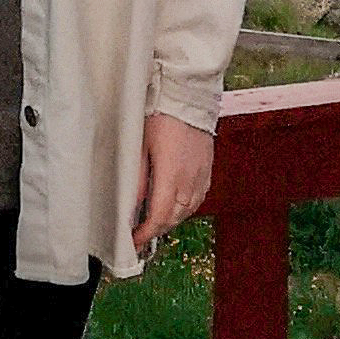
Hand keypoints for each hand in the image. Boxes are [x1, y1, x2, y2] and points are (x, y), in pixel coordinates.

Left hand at [133, 112, 213, 253]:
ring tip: (155, 223)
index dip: (146, 233)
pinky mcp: (208, 169)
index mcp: (172, 176)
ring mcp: (202, 176)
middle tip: (140, 234)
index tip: (134, 241)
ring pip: (188, 211)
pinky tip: (176, 207)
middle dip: (157, 230)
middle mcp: (190, 181)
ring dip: (171, 221)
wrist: (189, 97)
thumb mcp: (140, 146)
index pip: (159, 217)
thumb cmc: (161, 117)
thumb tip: (131, 205)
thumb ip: (137, 178)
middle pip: (174, 218)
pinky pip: (198, 199)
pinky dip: (185, 209)